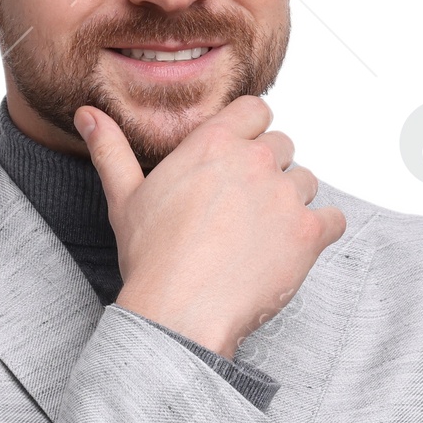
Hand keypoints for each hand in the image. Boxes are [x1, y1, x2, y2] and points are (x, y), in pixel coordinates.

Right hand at [77, 93, 345, 358]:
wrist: (179, 312)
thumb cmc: (152, 259)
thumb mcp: (125, 198)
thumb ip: (111, 150)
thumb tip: (88, 115)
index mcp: (214, 143)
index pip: (257, 109)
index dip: (252, 132)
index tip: (241, 158)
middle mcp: (255, 161)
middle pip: (284, 145)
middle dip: (269, 171)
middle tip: (245, 208)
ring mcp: (285, 196)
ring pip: (306, 182)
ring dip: (291, 201)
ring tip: (261, 234)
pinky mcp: (308, 233)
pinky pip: (334, 219)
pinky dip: (320, 232)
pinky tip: (291, 249)